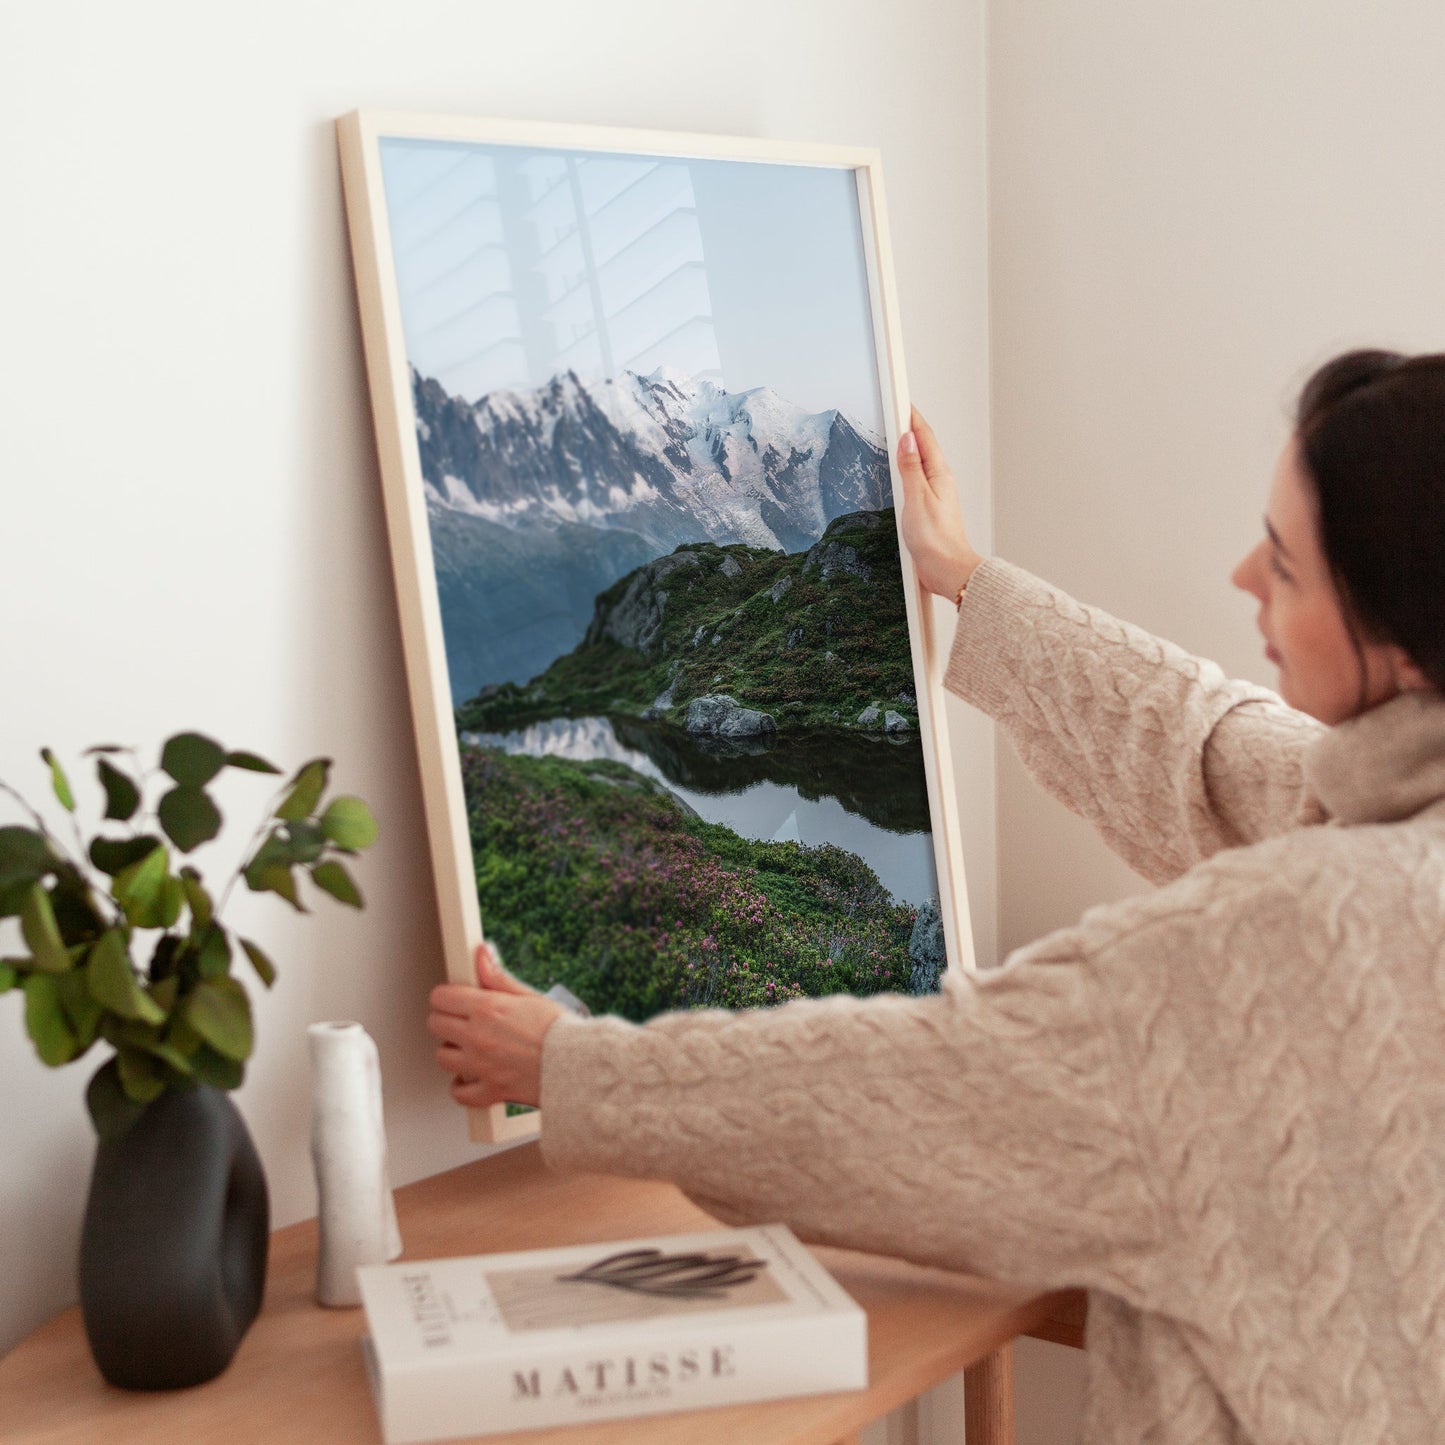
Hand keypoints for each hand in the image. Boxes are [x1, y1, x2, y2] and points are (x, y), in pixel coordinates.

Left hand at [427, 942, 563, 1108]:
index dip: (447, 996)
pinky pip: (459, 1093)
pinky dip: (461, 1087)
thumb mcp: (529, 996)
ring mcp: (481, 1066)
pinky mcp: (489, 1090)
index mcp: (487, 1009)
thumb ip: (498, 977)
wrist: (579, 1066)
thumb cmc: (560, 1031)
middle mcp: (478, 1037)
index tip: (455, 999)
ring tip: (470, 1047)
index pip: (441, 997)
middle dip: (446, 1020)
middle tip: (463, 1021)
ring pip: (442, 1057)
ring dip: (453, 1052)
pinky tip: (471, 1077)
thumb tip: (482, 954)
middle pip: (435, 1024)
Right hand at [896, 406, 982, 599]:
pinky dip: (907, 470)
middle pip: (923, 447)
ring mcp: (935, 495)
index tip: (901, 401)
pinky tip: (899, 474)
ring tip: (896, 436)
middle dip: (909, 428)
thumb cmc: (936, 540)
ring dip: (909, 449)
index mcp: (939, 474)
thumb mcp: (917, 499)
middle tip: (896, 412)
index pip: (924, 437)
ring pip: (920, 464)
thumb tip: (907, 440)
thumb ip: (910, 468)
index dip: (912, 418)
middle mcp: (939, 481)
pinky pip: (916, 481)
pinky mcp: (929, 509)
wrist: (947, 570)